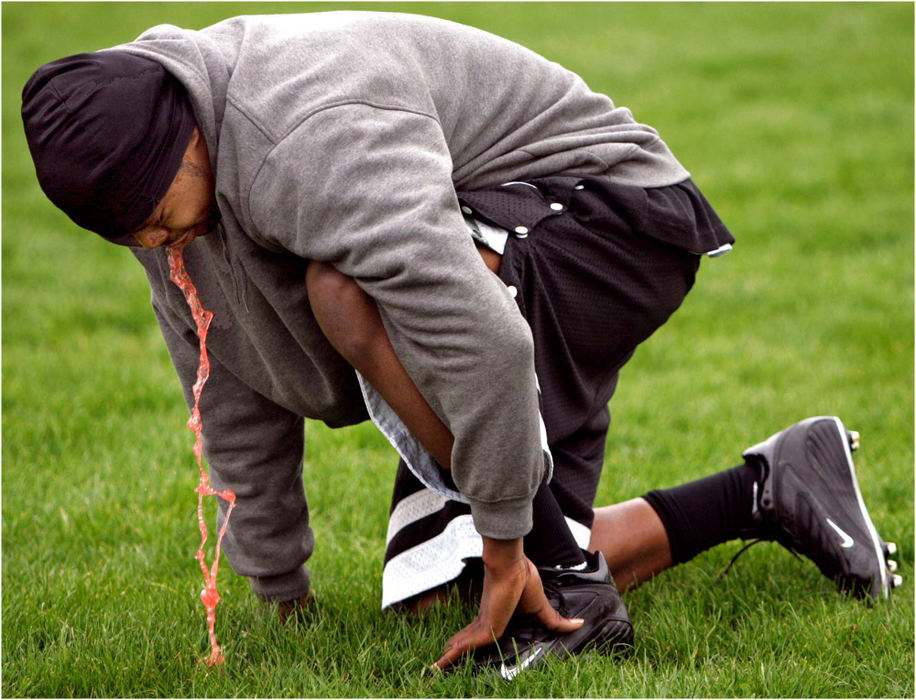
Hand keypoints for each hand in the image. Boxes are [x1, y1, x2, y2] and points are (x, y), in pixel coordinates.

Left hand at [432, 536, 583, 670]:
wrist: (512, 565)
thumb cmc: (524, 578)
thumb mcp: (541, 607)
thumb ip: (554, 620)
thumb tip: (579, 624)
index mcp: (496, 613)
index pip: (480, 631)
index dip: (471, 639)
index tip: (459, 645)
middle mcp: (487, 619)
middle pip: (468, 639)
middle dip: (456, 649)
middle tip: (441, 661)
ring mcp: (484, 624)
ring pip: (463, 645)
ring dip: (449, 657)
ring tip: (433, 668)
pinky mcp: (484, 628)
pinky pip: (464, 647)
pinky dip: (451, 657)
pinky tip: (437, 665)